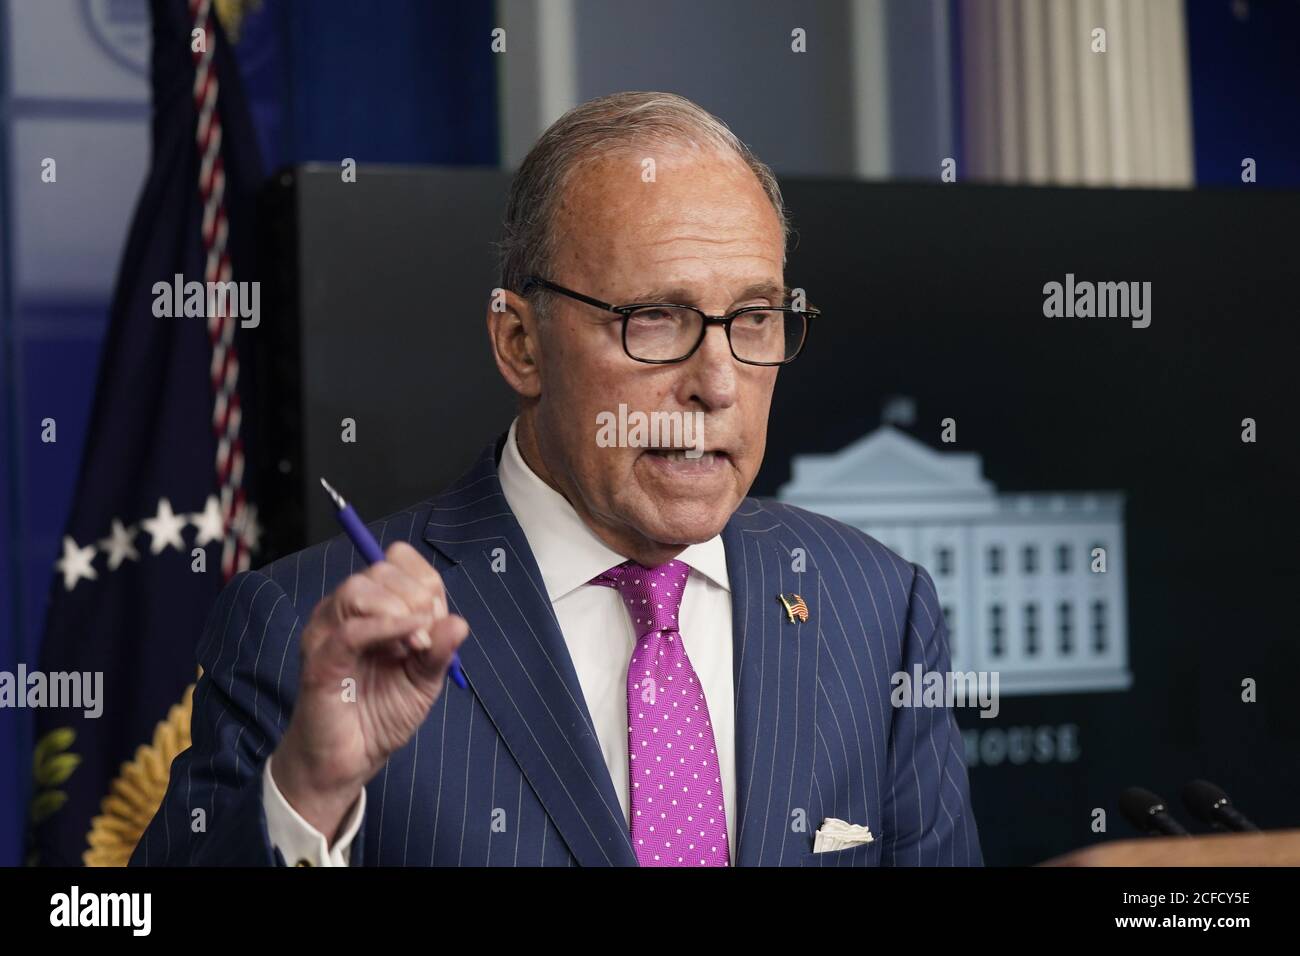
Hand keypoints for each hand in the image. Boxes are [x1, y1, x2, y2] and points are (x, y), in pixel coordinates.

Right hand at [271, 542, 468, 839]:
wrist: (349, 760)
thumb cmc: (380, 715)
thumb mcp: (424, 680)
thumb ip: (440, 649)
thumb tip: (458, 622)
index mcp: (372, 607)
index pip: (398, 561)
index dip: (425, 583)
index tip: (436, 620)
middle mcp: (345, 611)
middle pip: (382, 571)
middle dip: (418, 598)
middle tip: (427, 639)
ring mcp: (328, 632)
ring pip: (360, 589)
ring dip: (400, 611)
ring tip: (415, 646)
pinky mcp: (320, 660)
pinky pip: (350, 630)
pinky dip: (386, 628)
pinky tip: (408, 643)